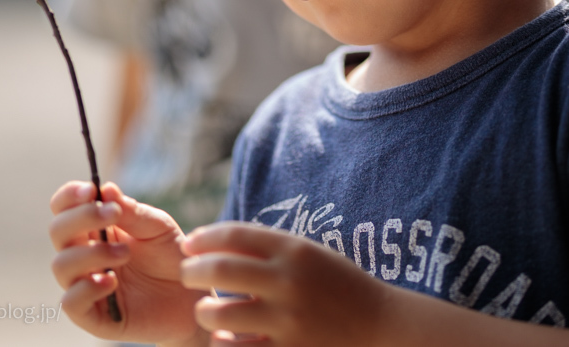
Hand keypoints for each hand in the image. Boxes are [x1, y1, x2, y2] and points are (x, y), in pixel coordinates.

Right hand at [49, 180, 204, 344]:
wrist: (188, 295)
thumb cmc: (169, 256)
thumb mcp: (157, 227)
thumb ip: (132, 211)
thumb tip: (106, 189)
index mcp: (94, 228)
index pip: (64, 208)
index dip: (70, 196)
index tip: (90, 190)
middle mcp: (82, 255)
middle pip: (58, 231)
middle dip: (82, 218)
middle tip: (113, 215)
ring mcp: (84, 284)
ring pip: (61, 265)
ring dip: (91, 253)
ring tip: (125, 253)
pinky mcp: (92, 315)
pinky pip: (70, 303)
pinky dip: (86, 289)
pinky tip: (111, 282)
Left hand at [180, 222, 392, 345]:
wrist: (382, 327)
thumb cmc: (337, 288)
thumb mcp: (308, 256)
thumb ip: (265, 248)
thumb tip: (209, 242)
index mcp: (295, 250)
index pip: (234, 233)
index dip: (203, 238)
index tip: (188, 245)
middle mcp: (289, 282)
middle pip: (219, 269)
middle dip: (192, 271)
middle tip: (186, 275)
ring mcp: (288, 322)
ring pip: (219, 314)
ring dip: (203, 311)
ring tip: (205, 311)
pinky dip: (222, 344)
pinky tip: (224, 340)